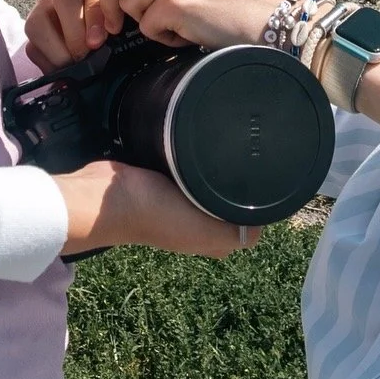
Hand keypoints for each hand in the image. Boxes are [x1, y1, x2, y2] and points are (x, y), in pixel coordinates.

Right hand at [53, 158, 259, 257]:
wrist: (106, 198)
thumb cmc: (156, 215)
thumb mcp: (205, 231)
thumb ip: (238, 232)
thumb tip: (266, 224)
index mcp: (212, 238)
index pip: (251, 220)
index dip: (263, 201)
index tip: (273, 173)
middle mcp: (199, 221)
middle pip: (234, 198)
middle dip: (244, 178)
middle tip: (254, 151)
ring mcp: (181, 200)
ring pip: (214, 180)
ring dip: (221, 165)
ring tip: (235, 141)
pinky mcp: (165, 178)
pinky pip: (192, 167)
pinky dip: (200, 156)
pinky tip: (206, 139)